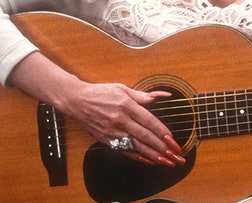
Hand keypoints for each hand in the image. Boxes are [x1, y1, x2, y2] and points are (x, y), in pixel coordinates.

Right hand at [9, 52, 185, 166]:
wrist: (76, 100)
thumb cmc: (100, 92)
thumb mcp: (123, 88)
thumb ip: (144, 95)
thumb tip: (164, 94)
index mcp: (126, 106)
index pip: (149, 121)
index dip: (163, 132)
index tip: (173, 140)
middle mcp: (120, 120)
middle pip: (146, 137)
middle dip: (163, 148)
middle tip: (176, 156)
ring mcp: (112, 131)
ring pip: (136, 147)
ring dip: (153, 156)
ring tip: (167, 162)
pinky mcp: (106, 139)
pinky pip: (124, 150)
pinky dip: (138, 157)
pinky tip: (149, 161)